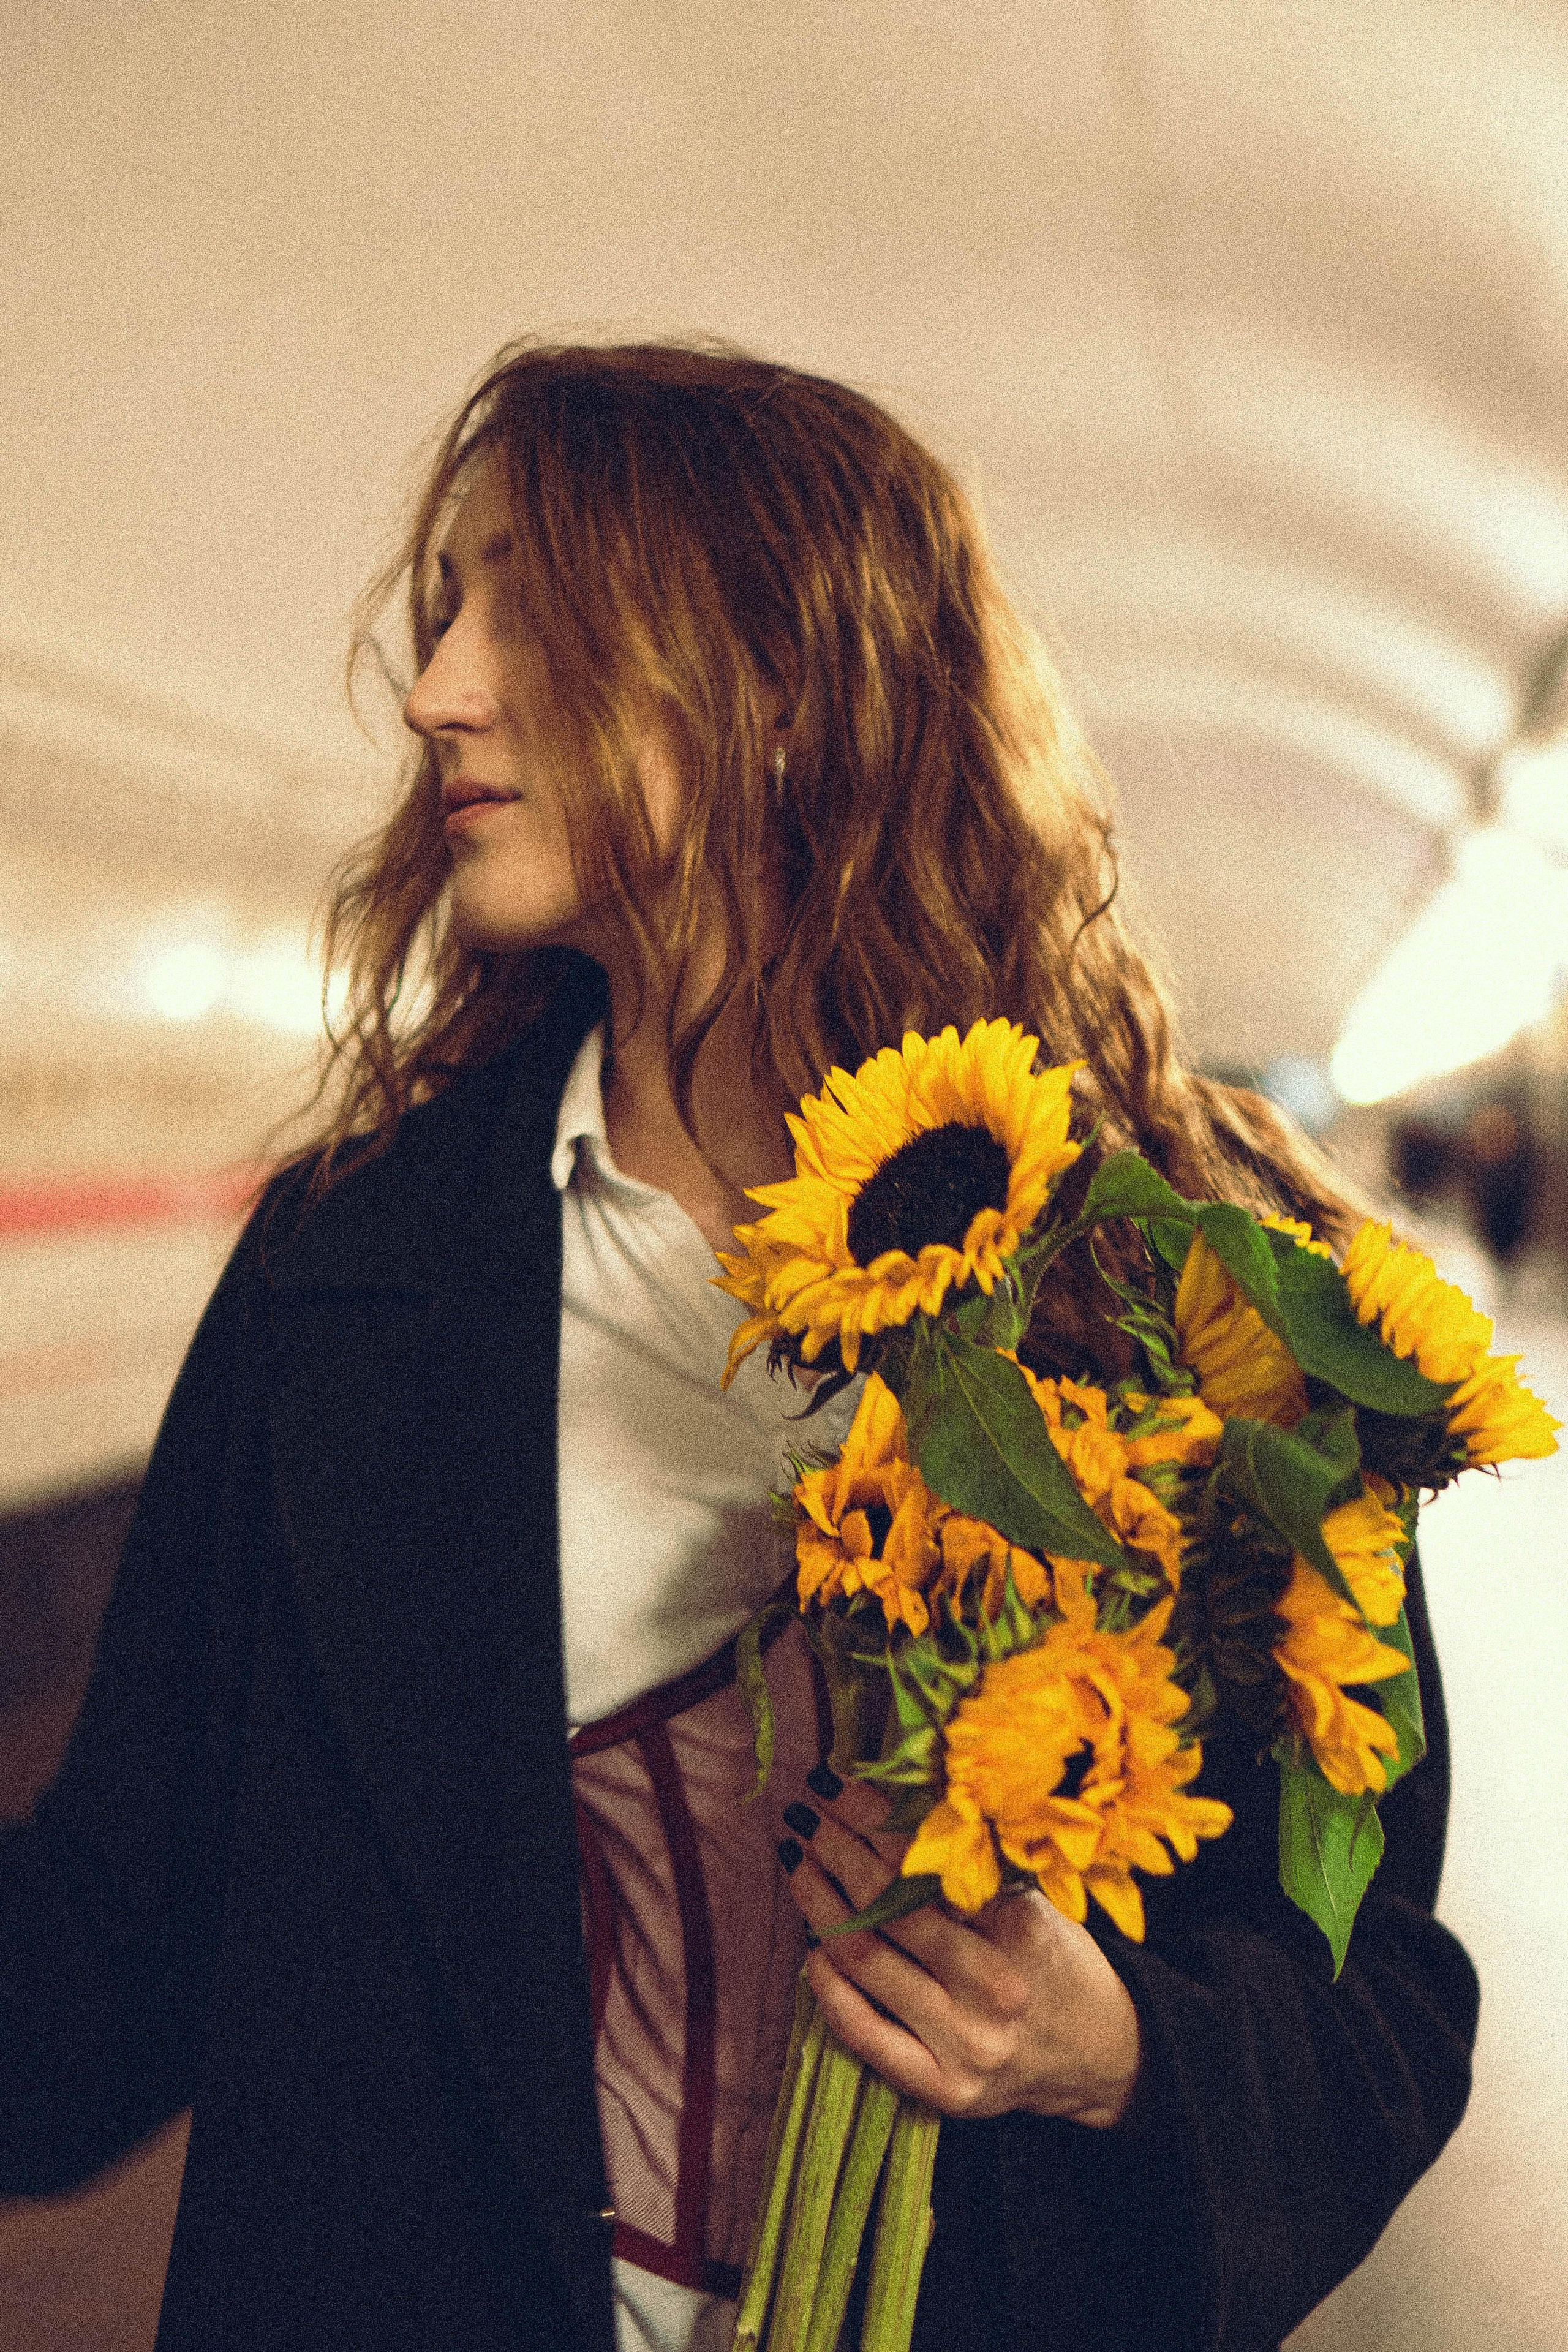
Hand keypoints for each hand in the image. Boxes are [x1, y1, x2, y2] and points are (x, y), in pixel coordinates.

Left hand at [779, 1772, 1142, 2128]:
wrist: (1101, 2055)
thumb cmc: (1057, 1959)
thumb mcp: (1035, 1901)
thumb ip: (973, 1866)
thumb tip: (889, 1800)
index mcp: (1022, 1930)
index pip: (928, 1859)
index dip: (872, 1816)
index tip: (836, 1785)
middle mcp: (993, 1989)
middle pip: (888, 1906)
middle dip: (835, 1848)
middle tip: (805, 1813)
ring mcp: (965, 2045)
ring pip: (866, 1961)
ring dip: (817, 1902)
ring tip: (797, 1861)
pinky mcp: (942, 2088)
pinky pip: (862, 2031)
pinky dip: (827, 1984)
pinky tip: (812, 1945)